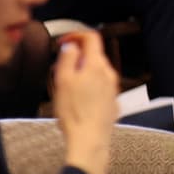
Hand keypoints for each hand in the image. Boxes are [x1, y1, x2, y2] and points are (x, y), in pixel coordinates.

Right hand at [51, 32, 117, 173]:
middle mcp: (109, 73)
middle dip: (76, 57)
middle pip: (94, 54)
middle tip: (59, 68)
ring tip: (66, 87)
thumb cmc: (74, 112)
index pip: (92, 37)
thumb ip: (67, 59)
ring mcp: (113, 87)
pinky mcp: (112, 100)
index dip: (76, 35)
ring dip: (81, 72)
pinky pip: (100, 86)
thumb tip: (71, 46)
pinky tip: (77, 100)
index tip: (63, 42)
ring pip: (97, 71)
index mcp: (96, 65)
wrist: (90, 139)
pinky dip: (88, 85)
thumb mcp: (63, 81)